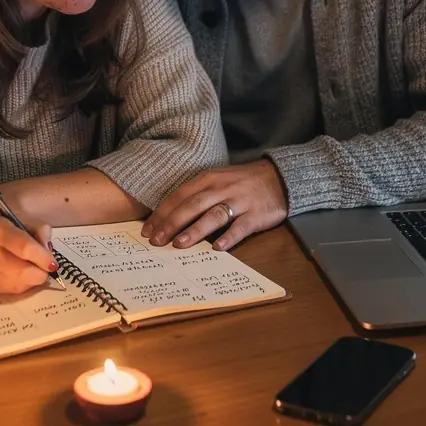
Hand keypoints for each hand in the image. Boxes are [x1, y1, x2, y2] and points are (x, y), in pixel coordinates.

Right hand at [0, 215, 55, 293]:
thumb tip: (49, 251)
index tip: (53, 263)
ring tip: (28, 268)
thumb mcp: (11, 219)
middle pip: (25, 272)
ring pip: (19, 286)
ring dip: (31, 279)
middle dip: (40, 272)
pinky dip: (18, 284)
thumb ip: (35, 230)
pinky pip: (8, 292)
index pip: (25, 248)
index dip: (43, 258)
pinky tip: (15, 274)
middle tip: (43, 265)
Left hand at [141, 161, 287, 251]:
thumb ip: (196, 195)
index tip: (147, 229)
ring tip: (179, 244)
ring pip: (214, 215)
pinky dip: (229, 237)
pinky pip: (241, 226)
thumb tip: (169, 217)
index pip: (180, 195)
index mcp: (208, 179)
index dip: (162, 212)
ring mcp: (240, 200)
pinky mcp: (256, 214)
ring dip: (195, 230)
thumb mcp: (217, 180)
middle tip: (156, 241)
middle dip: (171, 223)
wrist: (279, 177)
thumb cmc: (241, 182)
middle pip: (192, 205)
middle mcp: (221, 188)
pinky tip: (218, 248)